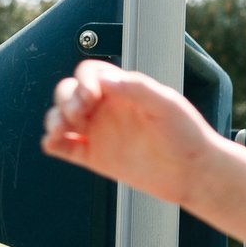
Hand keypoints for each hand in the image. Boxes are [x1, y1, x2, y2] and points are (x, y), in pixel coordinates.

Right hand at [41, 59, 219, 203]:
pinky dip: (52, 143)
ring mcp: (99, 133)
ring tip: (61, 129)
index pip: (90, 74)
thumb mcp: (167, 104)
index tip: (91, 96)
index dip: (84, 81)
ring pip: (61, 118)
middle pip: (69, 93)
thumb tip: (107, 81)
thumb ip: (137, 88)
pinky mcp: (95, 157)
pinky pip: (64, 147)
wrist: (193, 172)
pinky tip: (55, 143)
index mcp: (124, 91)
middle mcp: (108, 109)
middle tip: (78, 115)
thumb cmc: (187, 135)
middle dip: (65, 99)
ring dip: (53, 120)